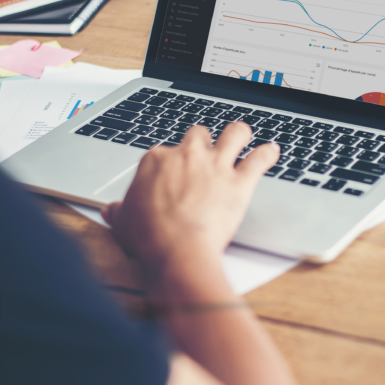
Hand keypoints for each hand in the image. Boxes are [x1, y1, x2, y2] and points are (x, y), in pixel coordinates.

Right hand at [102, 122, 278, 279]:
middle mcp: (187, 155)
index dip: (171, 161)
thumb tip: (112, 210)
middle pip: (198, 135)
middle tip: (205, 151)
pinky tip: (272, 151)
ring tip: (242, 135)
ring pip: (233, 134)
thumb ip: (120, 211)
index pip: (165, 151)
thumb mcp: (123, 222)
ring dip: (239, 133)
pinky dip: (268, 153)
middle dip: (202, 142)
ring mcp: (215, 165)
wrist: (176, 251)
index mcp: (156, 160)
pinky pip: (259, 159)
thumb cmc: (149, 238)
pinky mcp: (239, 181)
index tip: (174, 171)